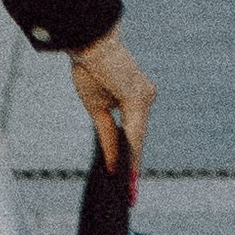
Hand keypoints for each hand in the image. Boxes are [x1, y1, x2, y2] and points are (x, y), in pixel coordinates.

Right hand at [68, 23, 154, 186]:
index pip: (133, 133)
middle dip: (132, 166)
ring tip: (129, 189)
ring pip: (137, 138)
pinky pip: (132, 132)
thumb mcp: (96, 107)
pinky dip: (128, 152)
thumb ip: (107, 133)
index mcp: (135, 97)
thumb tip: (112, 159)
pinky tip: (126, 170)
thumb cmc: (90, 67)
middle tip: (131, 193)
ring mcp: (145, 97)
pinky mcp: (139, 98)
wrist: (89, 42)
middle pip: (137, 138)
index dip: (130, 156)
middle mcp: (145, 96)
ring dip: (132, 164)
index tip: (128, 179)